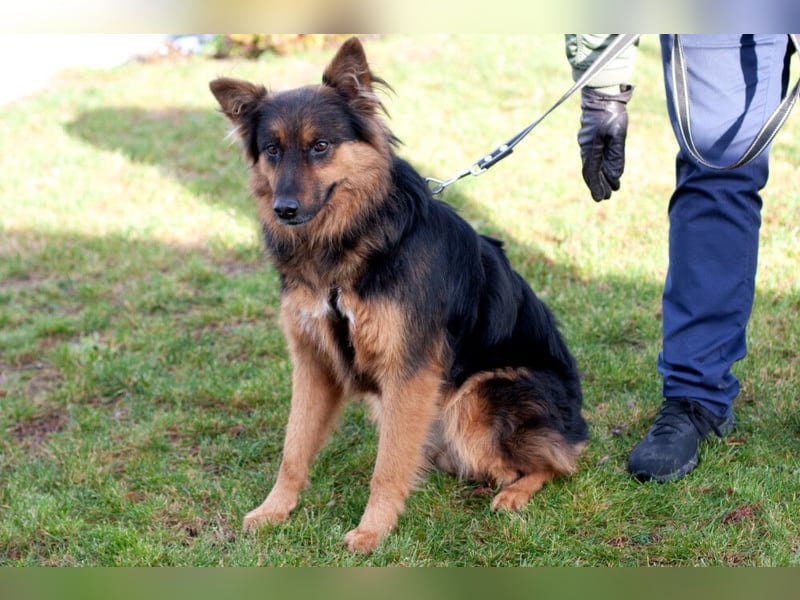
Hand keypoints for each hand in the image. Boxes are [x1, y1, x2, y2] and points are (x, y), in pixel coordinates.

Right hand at [577, 85, 632, 200]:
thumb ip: (616, 156)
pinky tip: (606, 169)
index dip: (596, 187)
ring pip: (592, 163)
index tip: (600, 198)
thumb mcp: (618, 134)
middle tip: (605, 197)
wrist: (602, 92)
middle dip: (598, 184)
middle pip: (591, 170)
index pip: (591, 172)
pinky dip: (600, 165)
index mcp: (591, 147)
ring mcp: (587, 141)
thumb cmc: (611, 112)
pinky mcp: (591, 136)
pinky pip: (594, 155)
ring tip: (610, 186)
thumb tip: (615, 175)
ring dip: (600, 176)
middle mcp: (586, 146)